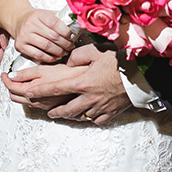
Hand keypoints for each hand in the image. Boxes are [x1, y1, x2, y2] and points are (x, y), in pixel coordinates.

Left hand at [5, 44, 131, 124]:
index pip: (56, 88)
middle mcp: (89, 98)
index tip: (29, 93)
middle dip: (56, 111)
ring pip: (80, 116)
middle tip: (49, 112)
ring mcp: (100, 107)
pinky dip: (89, 118)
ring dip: (70, 116)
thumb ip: (78, 55)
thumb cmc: (119, 61)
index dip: (40, 91)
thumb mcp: (96, 51)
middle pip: (66, 109)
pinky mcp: (111, 112)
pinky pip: (96, 120)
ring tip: (65, 114)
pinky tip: (87, 116)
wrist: (142, 76)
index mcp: (82, 83)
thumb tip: (69, 61)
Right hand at [13, 8, 75, 63]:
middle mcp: (30, 24)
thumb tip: (76, 25)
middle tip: (71, 46)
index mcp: (38, 14)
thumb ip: (59, 18)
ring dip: (59, 51)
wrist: (18, 20)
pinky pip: (38, 55)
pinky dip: (49, 58)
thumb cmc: (36, 18)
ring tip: (65, 52)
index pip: (55, 23)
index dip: (66, 31)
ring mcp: (24, 36)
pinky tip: (55, 56)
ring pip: (46, 47)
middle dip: (65, 43)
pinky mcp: (20, 46)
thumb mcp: (46, 13)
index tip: (72, 36)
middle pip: (52, 36)